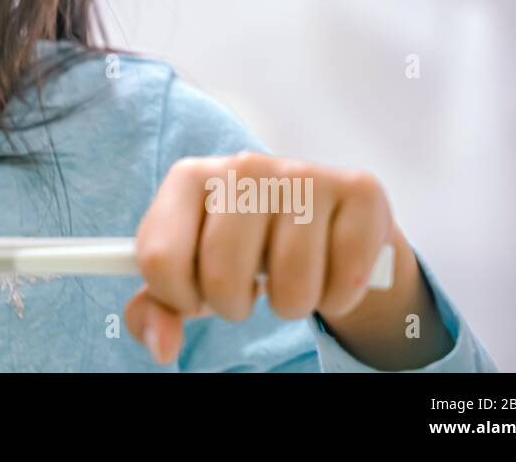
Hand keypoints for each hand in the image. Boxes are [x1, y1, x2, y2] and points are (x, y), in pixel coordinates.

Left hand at [124, 150, 397, 364]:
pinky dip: (338, 297)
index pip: (159, 258)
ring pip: (291, 286)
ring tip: (289, 278)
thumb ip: (158, 309)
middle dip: (234, 305)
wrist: (325, 220)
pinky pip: (345, 281)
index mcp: (188, 179)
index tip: (196, 295)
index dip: (178, 297)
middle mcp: (243, 167)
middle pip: (222, 276)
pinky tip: (330, 270)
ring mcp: (302, 175)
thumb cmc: (243, 250)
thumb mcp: (192, 275)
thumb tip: (163, 347)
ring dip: (291, 304)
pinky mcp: (357, 190)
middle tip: (248, 289)